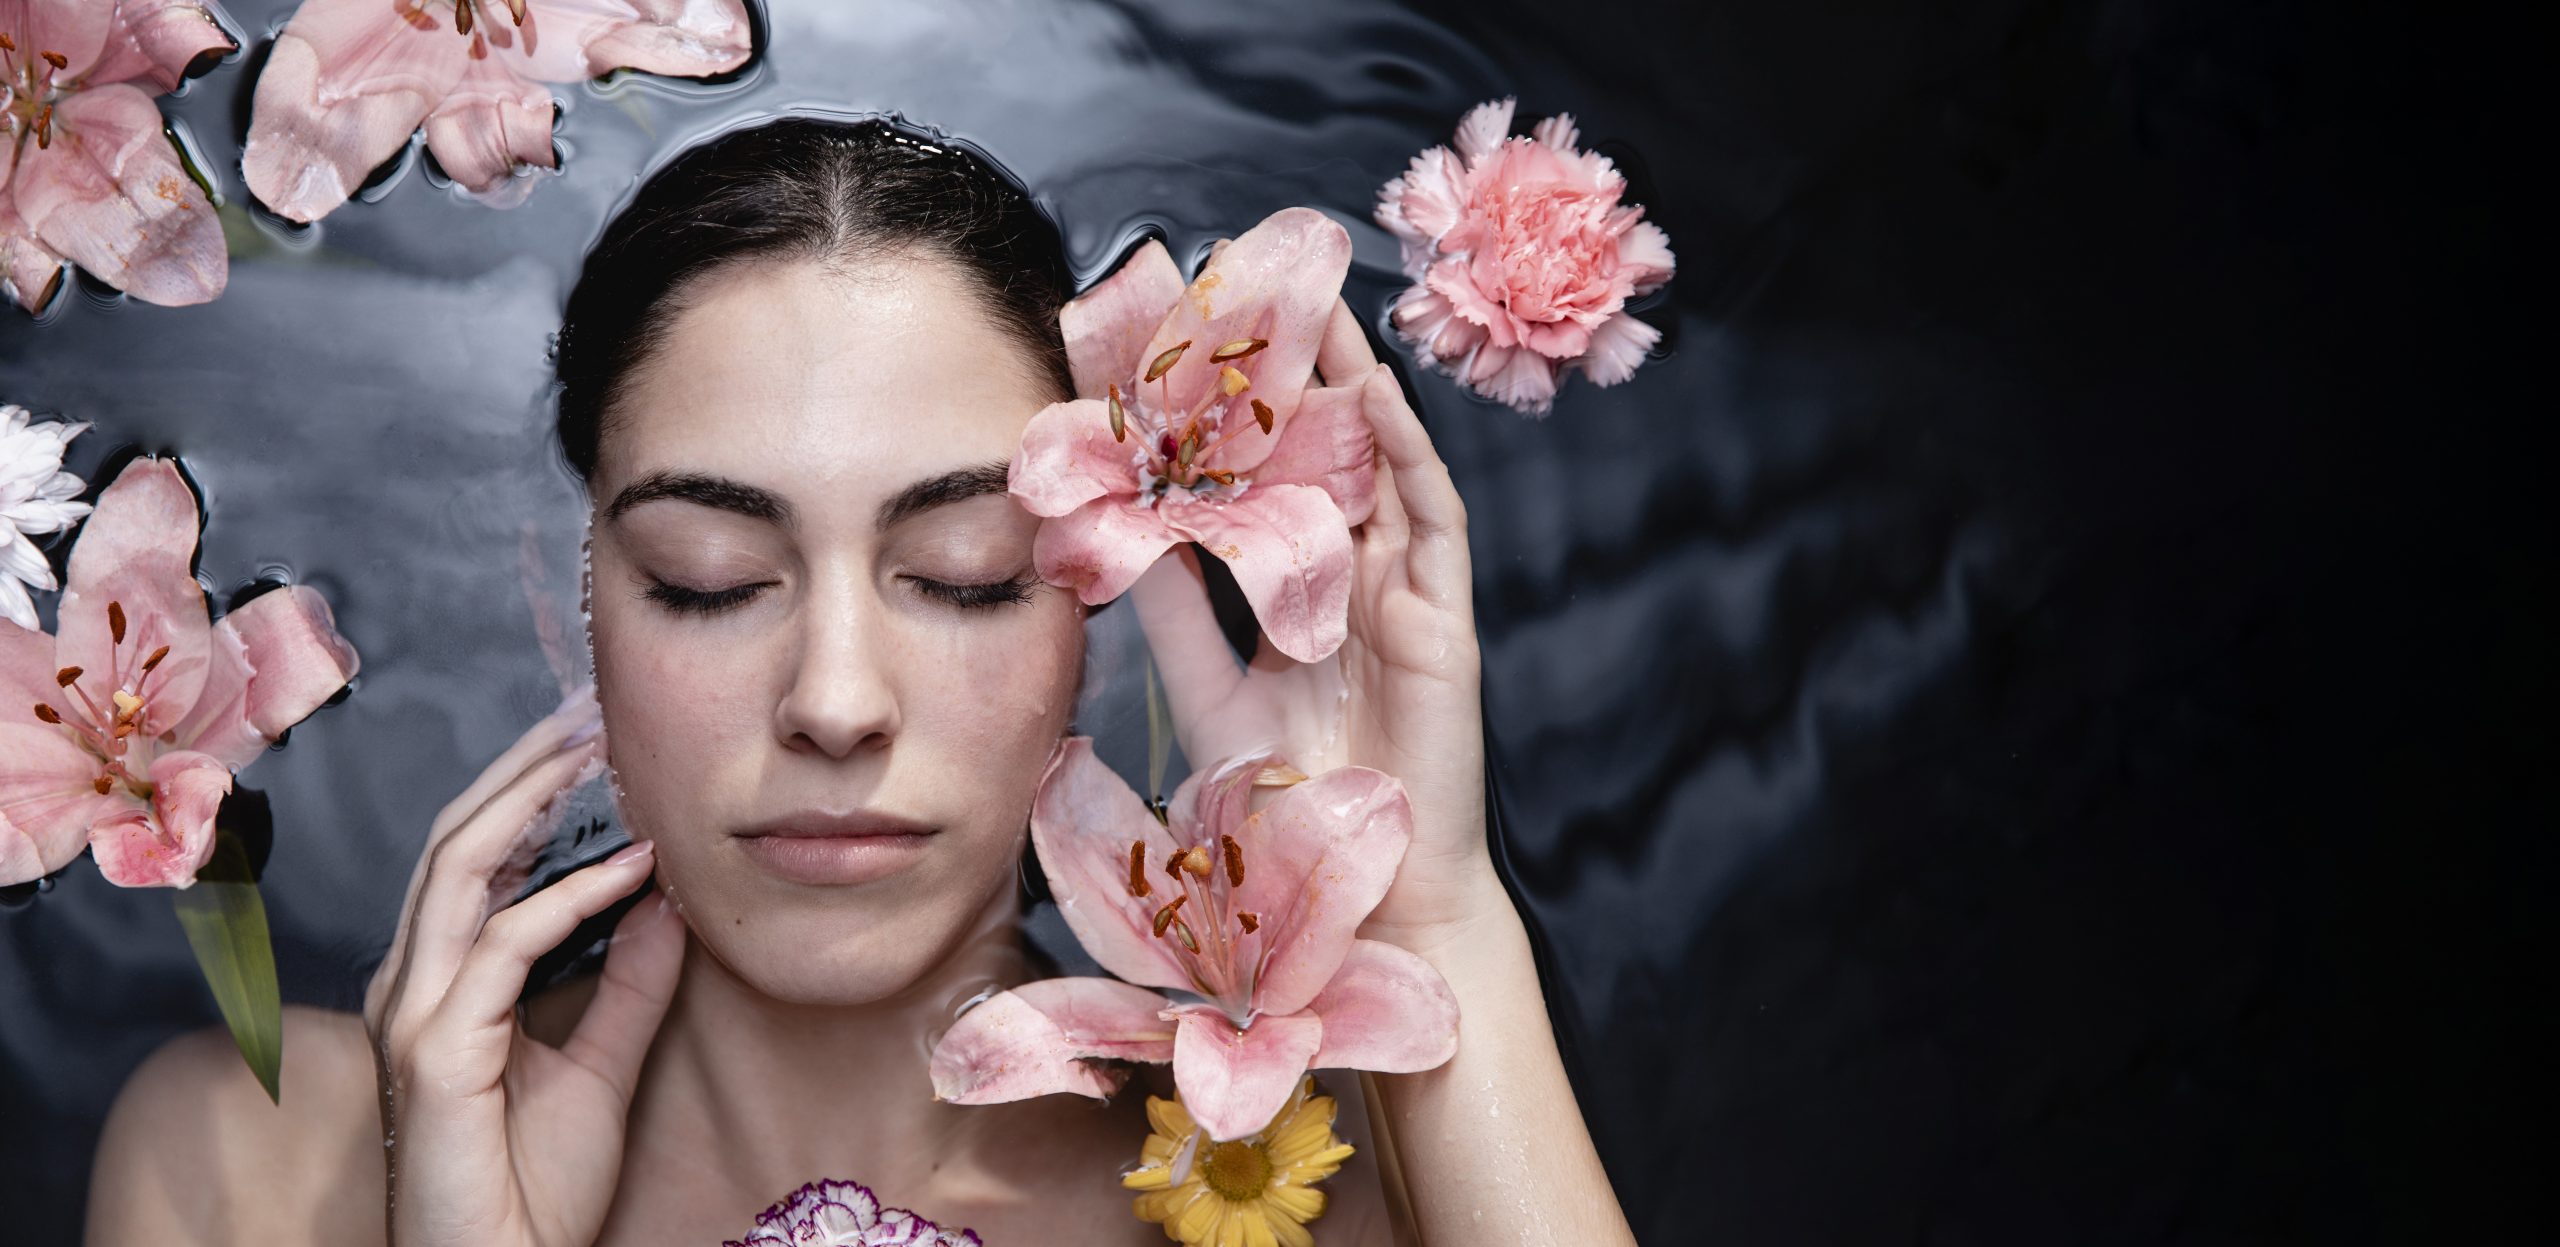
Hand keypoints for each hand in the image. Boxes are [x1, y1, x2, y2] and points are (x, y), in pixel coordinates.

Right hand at [363, 690, 684, 1246]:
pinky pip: (503, 942)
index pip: (475, 857)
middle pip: (458, 838)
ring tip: (603, 752)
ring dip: (535, 801)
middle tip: (594, 709)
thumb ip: (629, 983)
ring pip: (462, 868)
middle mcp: (412, 983)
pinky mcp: (436, 1047)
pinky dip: (570, 896)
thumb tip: (669, 902)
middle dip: (525, 767)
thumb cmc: (535, 1189)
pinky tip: (634, 869)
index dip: (528, 789)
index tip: (596, 736)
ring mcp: (414, 1011)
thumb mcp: (601, 1064)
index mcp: (439, 982)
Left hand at [1133, 301, 1499, 943]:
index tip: (1178, 354)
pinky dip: (1406, 454)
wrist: (1361, 906)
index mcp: (1288, 602)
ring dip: (1350, 389)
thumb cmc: (1287, 819)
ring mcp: (1399, 598)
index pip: (1256, 489)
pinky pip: (1431, 518)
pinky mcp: (1444, 619)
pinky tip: (1375, 394)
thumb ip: (1175, 617)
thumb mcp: (1206, 697)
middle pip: (1319, 458)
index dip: (1224, 426)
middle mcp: (1347, 586)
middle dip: (1289, 378)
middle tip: (1250, 292)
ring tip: (1316, 308)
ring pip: (1376, 469)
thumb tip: (1112, 539)